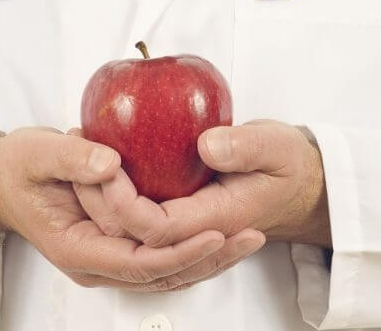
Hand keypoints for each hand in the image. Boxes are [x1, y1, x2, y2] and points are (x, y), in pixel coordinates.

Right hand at [0, 127, 263, 291]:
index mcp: (78, 247)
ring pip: (167, 272)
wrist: (2, 180)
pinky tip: (221, 233)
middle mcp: (96, 262)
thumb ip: (72, 157)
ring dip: (209, 259)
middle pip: (162, 274)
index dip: (180, 250)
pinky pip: (161, 257)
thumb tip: (109, 164)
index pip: (139, 261)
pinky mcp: (118, 245)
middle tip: (251, 237)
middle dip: (208, 259)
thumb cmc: (18, 168)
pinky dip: (192, 248)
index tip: (216, 232)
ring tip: (249, 240)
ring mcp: (108, 258)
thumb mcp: (38, 153)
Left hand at [76, 120, 330, 249]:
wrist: (301, 185)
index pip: (156, 228)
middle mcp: (195, 230)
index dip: (124, 204)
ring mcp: (186, 226)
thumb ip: (245, 147)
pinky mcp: (180, 213)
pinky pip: (140, 216)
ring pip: (130, 230)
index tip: (108, 166)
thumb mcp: (276, 145)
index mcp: (216, 218)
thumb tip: (207, 144)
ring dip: (99, 200)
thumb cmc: (290, 165)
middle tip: (79, 154)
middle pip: (132, 235)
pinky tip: (100, 164)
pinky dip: (114, 195)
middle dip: (98, 201)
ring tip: (78, 157)